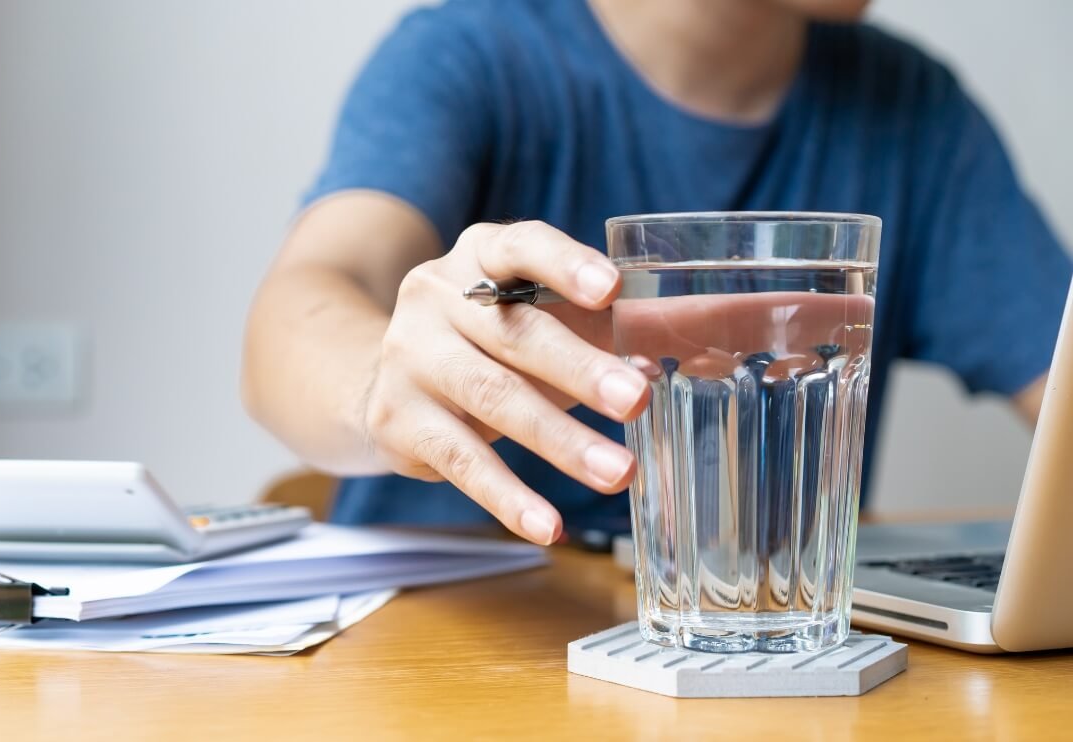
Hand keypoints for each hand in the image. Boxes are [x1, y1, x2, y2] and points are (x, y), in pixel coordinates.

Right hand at [361, 221, 650, 544]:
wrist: (386, 375)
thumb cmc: (497, 340)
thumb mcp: (555, 317)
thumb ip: (636, 320)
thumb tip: (746, 323)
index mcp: (480, 254)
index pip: (521, 245)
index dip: (565, 265)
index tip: (611, 290)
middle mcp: (436, 296)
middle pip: (514, 332)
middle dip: (578, 369)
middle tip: (635, 400)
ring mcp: (410, 357)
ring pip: (492, 399)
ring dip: (558, 440)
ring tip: (618, 473)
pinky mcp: (396, 418)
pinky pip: (460, 460)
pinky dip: (507, 496)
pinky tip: (549, 525)